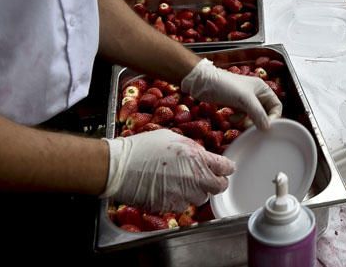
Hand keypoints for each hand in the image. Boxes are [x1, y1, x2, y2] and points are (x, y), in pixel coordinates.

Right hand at [102, 130, 233, 211]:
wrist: (119, 167)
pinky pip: (183, 206)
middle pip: (219, 187)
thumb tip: (202, 155)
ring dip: (197, 192)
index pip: (226, 168)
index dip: (226, 168)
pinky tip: (171, 190)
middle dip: (216, 182)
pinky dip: (181, 200)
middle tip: (208, 178)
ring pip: (201, 199)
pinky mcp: (169, 206)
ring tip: (184, 183)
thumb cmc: (142, 148)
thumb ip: (192, 148)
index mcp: (196, 158)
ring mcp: (182, 194)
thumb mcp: (172, 138)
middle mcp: (193, 178)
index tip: (224, 168)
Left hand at [181, 59, 281, 130]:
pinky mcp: (235, 104)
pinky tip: (231, 118)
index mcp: (263, 89)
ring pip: (253, 115)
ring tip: (240, 124)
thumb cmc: (226, 87)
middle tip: (252, 128)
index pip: (276, 106)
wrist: (203, 82)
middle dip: (259, 121)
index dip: (273, 117)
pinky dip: (238, 119)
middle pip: (265, 112)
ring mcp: (245, 99)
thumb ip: (258, 113)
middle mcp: (256, 93)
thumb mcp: (245, 100)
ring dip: (248, 121)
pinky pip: (242, 115)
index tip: (266, 127)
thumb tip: (267, 128)